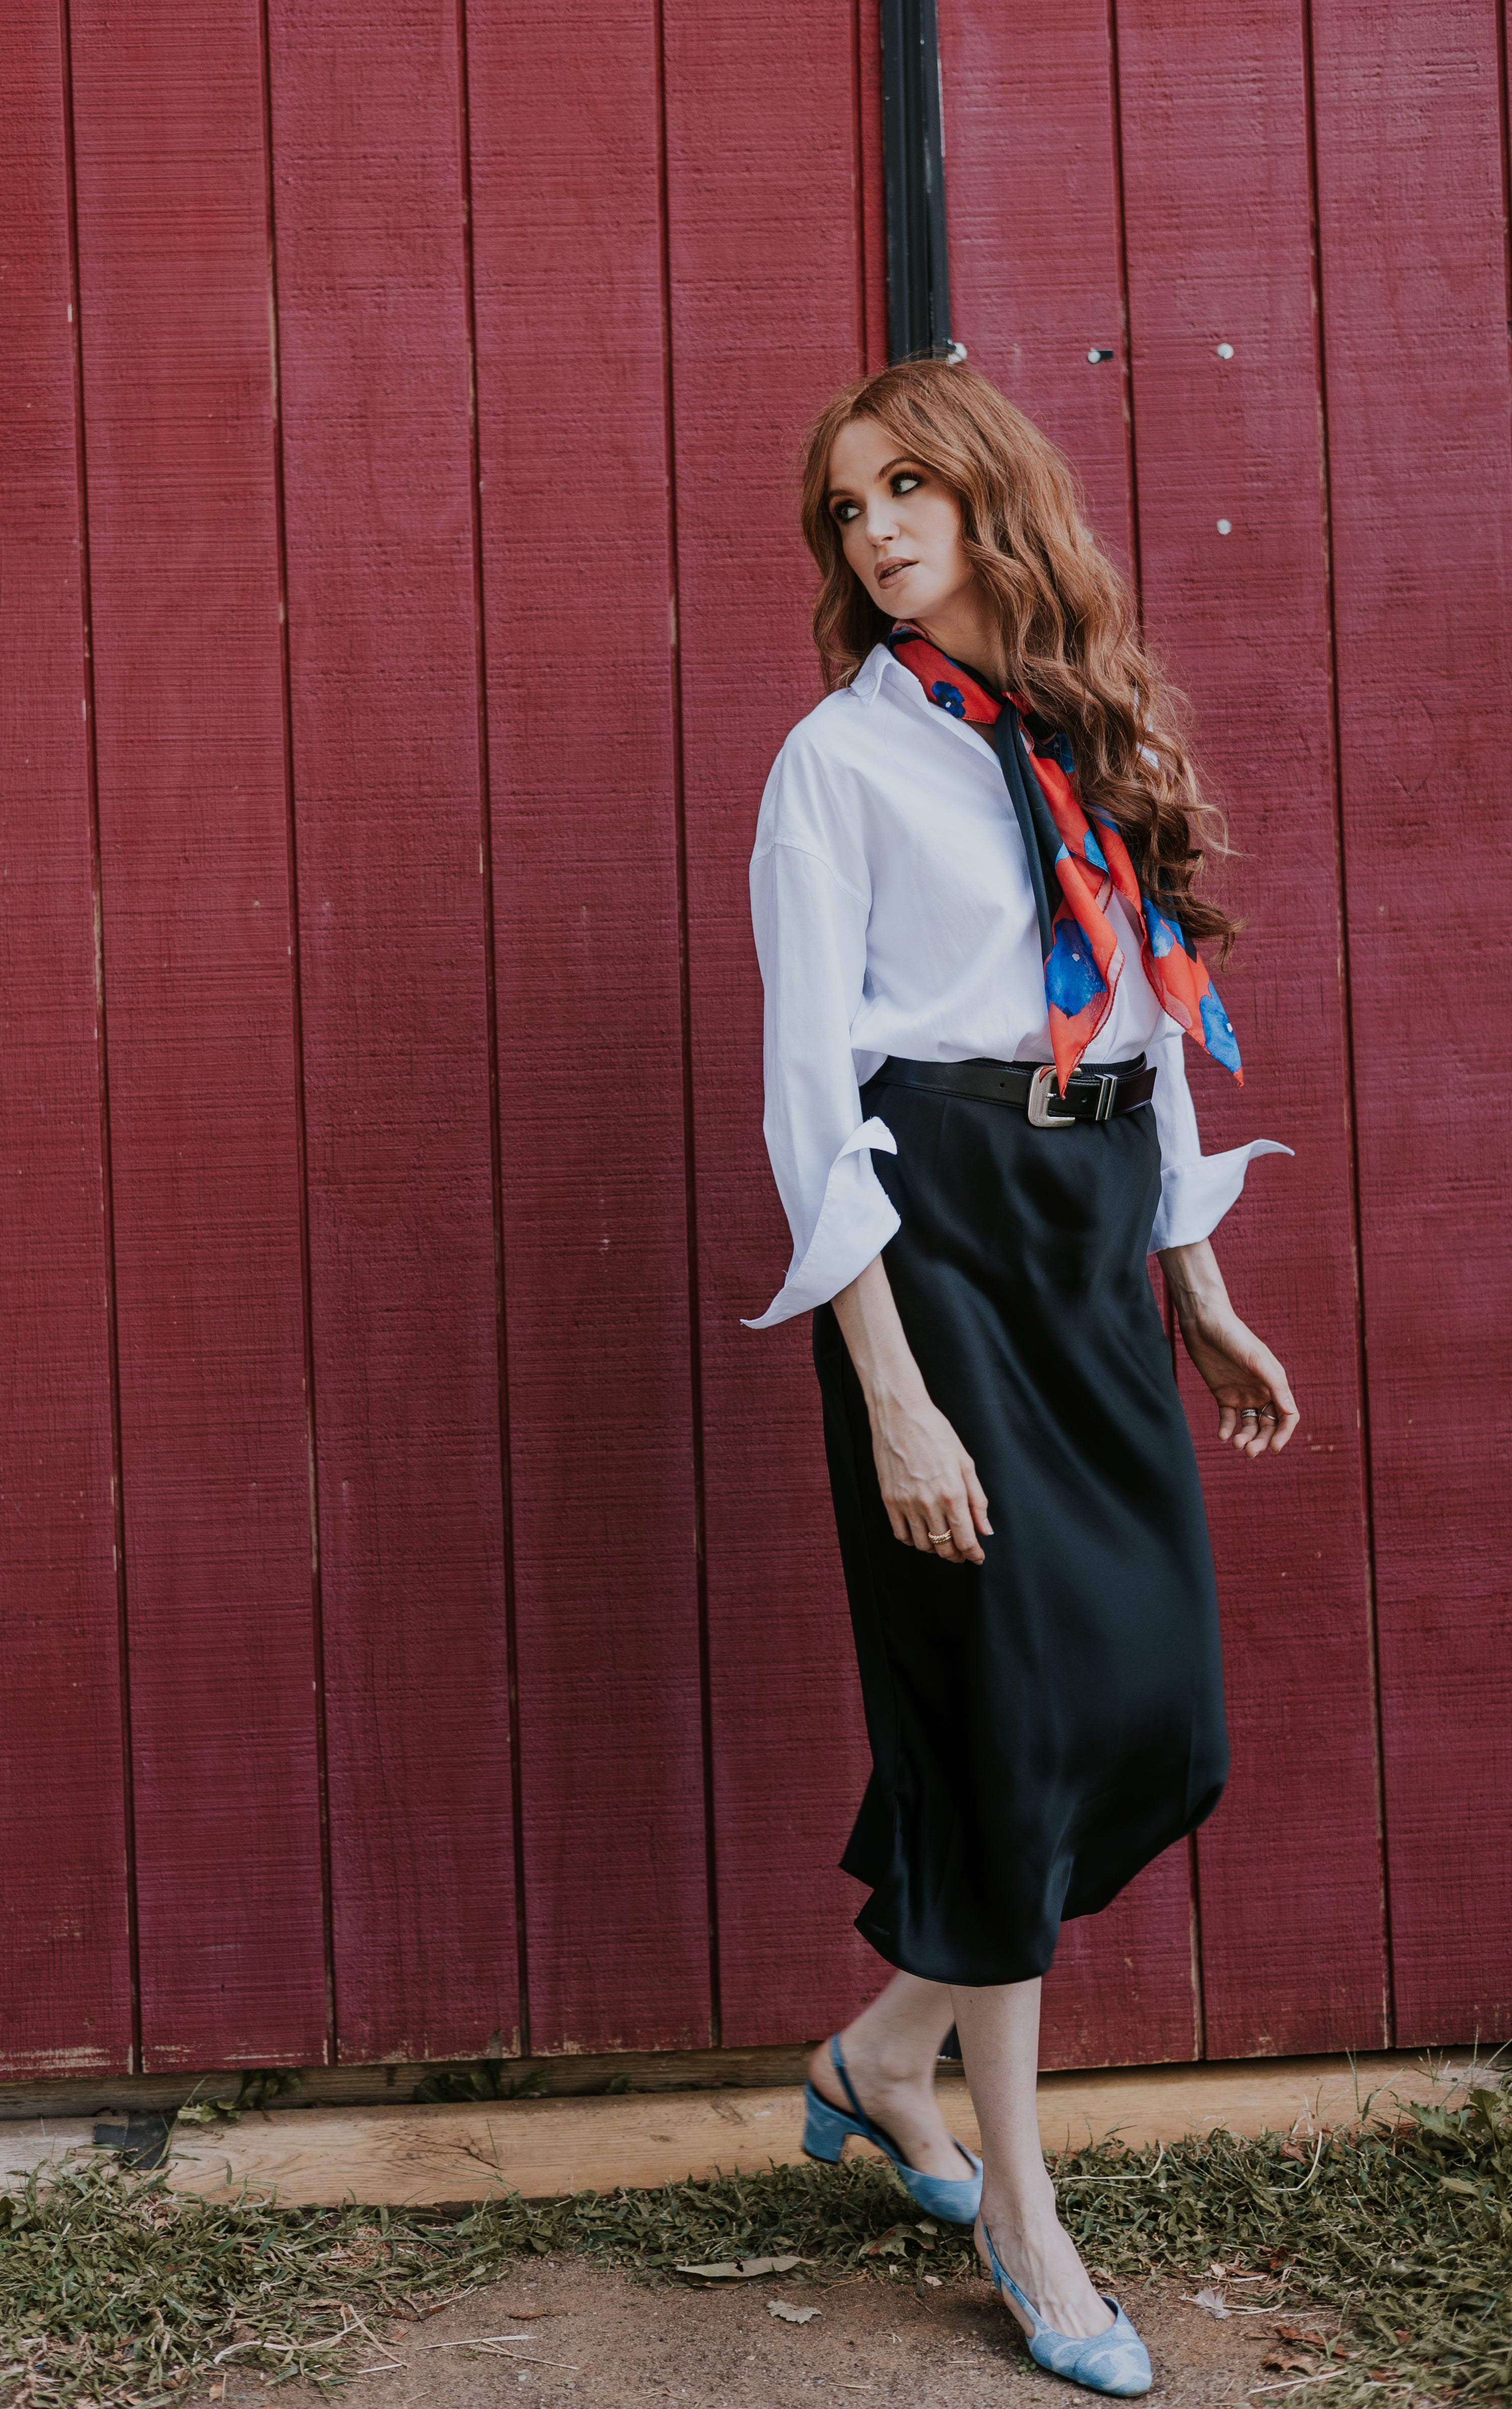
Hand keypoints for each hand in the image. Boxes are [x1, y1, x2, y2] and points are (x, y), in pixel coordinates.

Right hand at [831, 1255, 991, 1564]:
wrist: (900, 1415)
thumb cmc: (936, 1433)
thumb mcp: (965, 1463)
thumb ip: (977, 1500)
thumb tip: (985, 1529)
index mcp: (952, 1493)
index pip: (965, 1539)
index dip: (973, 1553)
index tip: (977, 1557)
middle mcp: (929, 1503)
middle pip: (944, 1547)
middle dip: (956, 1554)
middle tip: (962, 1551)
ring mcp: (906, 1503)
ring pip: (923, 1544)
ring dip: (936, 1548)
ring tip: (943, 1541)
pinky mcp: (888, 1500)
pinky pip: (901, 1534)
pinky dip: (913, 1540)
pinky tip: (921, 1533)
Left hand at [1158, 1238, 1298, 1458]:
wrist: (1204, 1323)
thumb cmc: (1235, 1337)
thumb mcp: (1257, 1361)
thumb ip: (1276, 1386)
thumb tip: (1291, 1413)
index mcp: (1275, 1383)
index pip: (1287, 1416)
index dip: (1283, 1434)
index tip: (1274, 1449)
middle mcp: (1261, 1391)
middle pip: (1268, 1425)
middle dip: (1262, 1441)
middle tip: (1248, 1451)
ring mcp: (1242, 1393)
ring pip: (1249, 1425)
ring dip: (1246, 1438)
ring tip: (1236, 1444)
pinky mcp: (1223, 1394)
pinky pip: (1228, 1418)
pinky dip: (1227, 1430)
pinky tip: (1223, 1436)